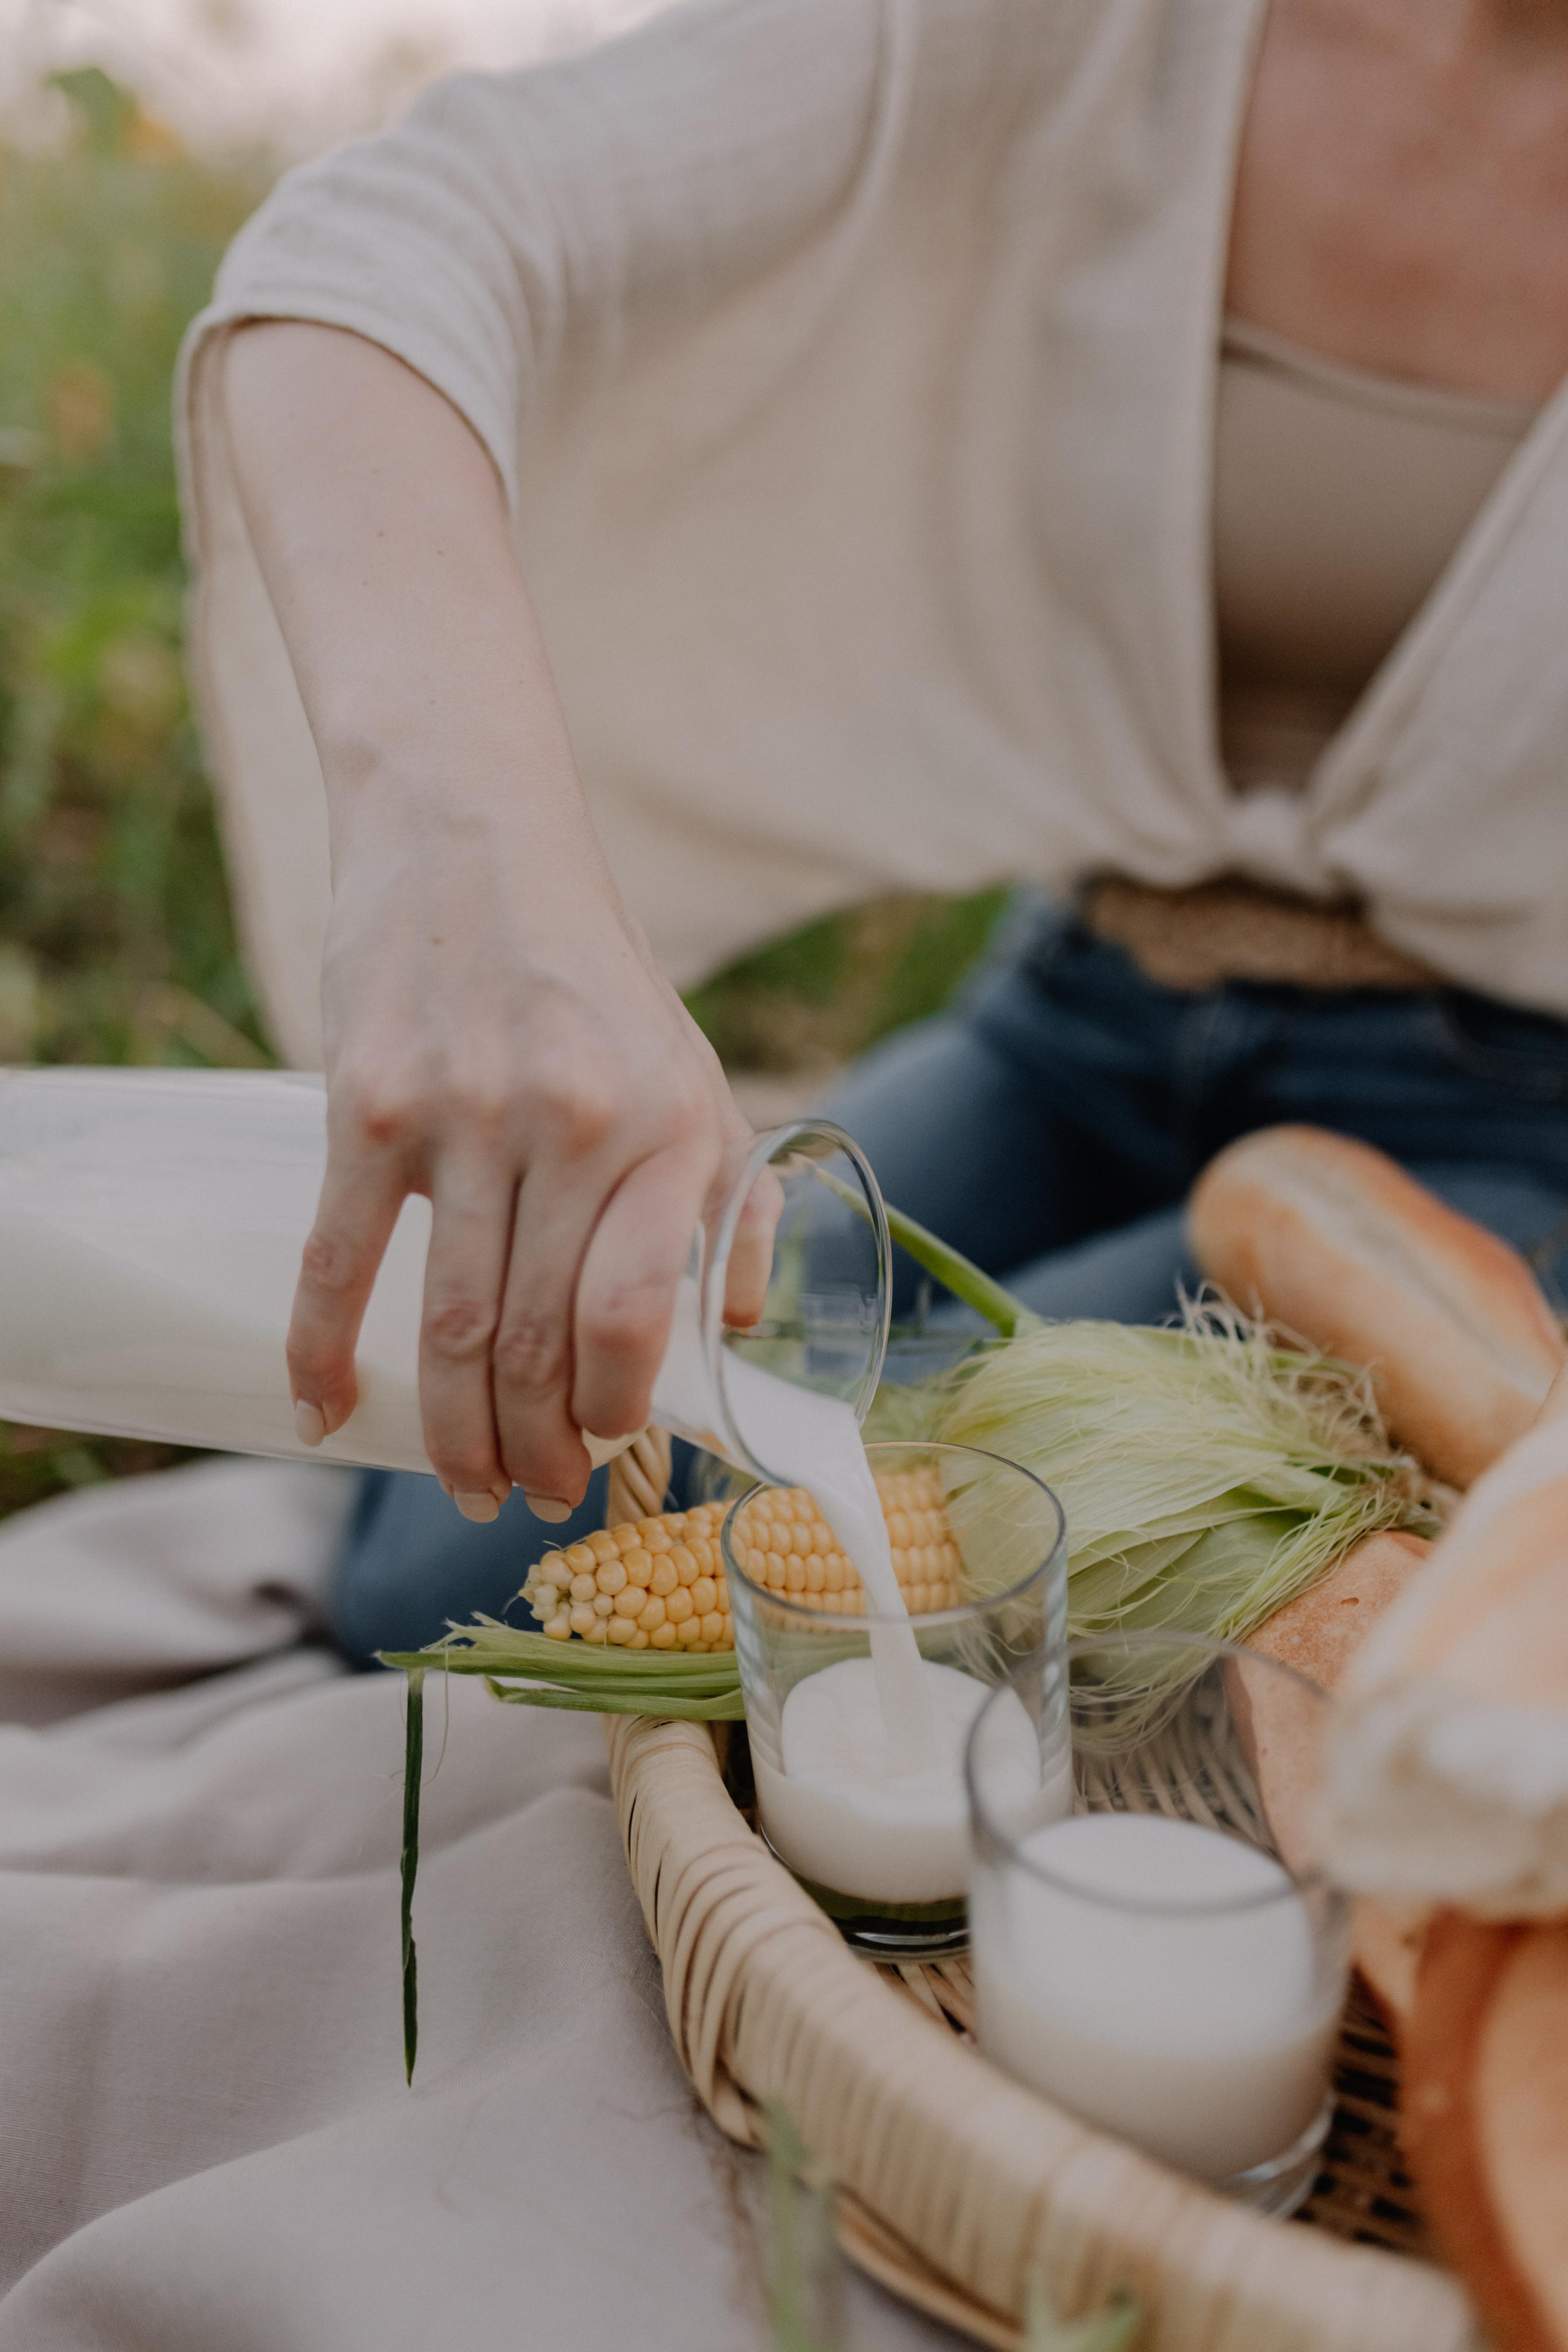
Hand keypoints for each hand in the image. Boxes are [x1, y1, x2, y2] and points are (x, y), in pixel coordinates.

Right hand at [288, 806, 761, 1517]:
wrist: (473, 834)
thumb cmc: (588, 970)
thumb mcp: (692, 1069)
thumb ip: (724, 1201)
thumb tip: (731, 1330)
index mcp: (671, 1127)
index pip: (635, 1319)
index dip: (615, 1413)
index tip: (607, 1451)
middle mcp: (575, 1127)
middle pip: (535, 1341)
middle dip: (535, 1449)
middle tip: (530, 1499)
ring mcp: (465, 1116)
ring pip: (447, 1324)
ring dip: (451, 1431)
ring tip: (464, 1485)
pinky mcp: (368, 1104)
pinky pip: (339, 1261)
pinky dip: (322, 1354)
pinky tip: (324, 1416)